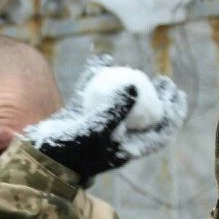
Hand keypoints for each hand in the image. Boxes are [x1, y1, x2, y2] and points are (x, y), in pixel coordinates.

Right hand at [22, 54, 186, 182]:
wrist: (40, 160)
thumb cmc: (72, 151)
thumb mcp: (97, 130)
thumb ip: (117, 109)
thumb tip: (135, 84)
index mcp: (127, 147)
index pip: (159, 131)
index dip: (173, 114)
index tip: (179, 94)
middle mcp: (116, 138)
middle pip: (144, 116)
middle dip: (157, 98)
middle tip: (164, 79)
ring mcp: (97, 128)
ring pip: (119, 104)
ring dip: (129, 87)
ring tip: (136, 69)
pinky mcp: (79, 119)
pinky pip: (92, 95)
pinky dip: (96, 78)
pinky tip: (101, 58)